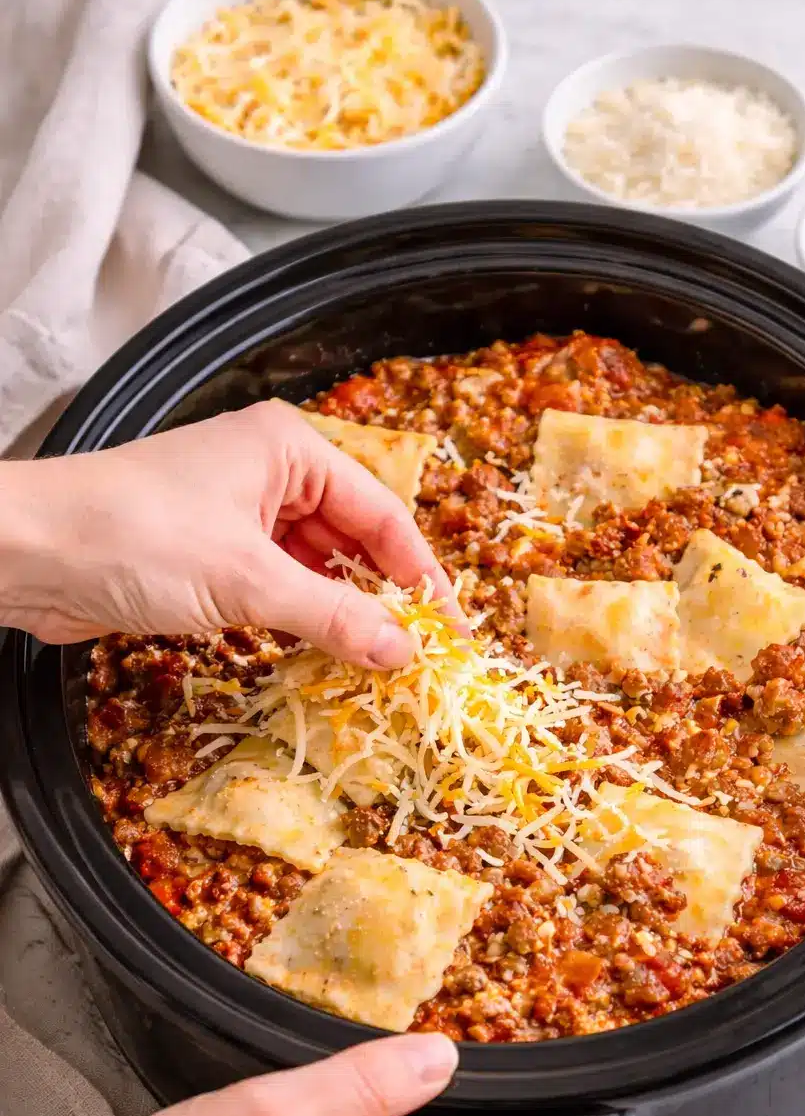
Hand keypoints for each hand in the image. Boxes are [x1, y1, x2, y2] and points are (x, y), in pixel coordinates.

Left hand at [0, 400, 458, 667]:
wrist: (24, 553)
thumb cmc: (131, 536)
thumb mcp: (247, 580)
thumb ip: (333, 617)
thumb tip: (403, 651)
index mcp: (288, 448)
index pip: (381, 514)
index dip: (421, 575)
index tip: (451, 629)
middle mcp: (268, 475)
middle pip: (352, 542)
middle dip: (383, 598)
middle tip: (419, 657)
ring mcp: (237, 517)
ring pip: (315, 570)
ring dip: (341, 616)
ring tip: (377, 667)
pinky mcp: (209, 558)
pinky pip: (276, 590)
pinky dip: (300, 623)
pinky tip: (322, 659)